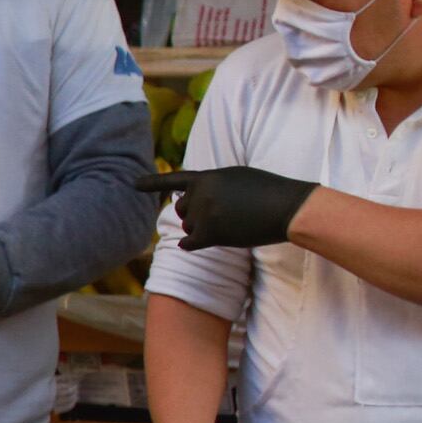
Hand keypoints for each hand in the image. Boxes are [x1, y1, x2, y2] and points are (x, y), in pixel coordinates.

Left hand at [142, 167, 318, 250]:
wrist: (288, 207)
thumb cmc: (269, 191)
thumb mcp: (237, 177)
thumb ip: (213, 185)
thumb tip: (190, 200)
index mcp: (207, 177)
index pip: (175, 180)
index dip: (153, 183)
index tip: (133, 185)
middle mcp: (200, 193)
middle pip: (182, 209)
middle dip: (194, 214)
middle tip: (223, 215)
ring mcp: (204, 213)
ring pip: (189, 227)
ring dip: (202, 229)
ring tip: (230, 224)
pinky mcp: (211, 233)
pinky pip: (190, 243)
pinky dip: (191, 245)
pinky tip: (191, 245)